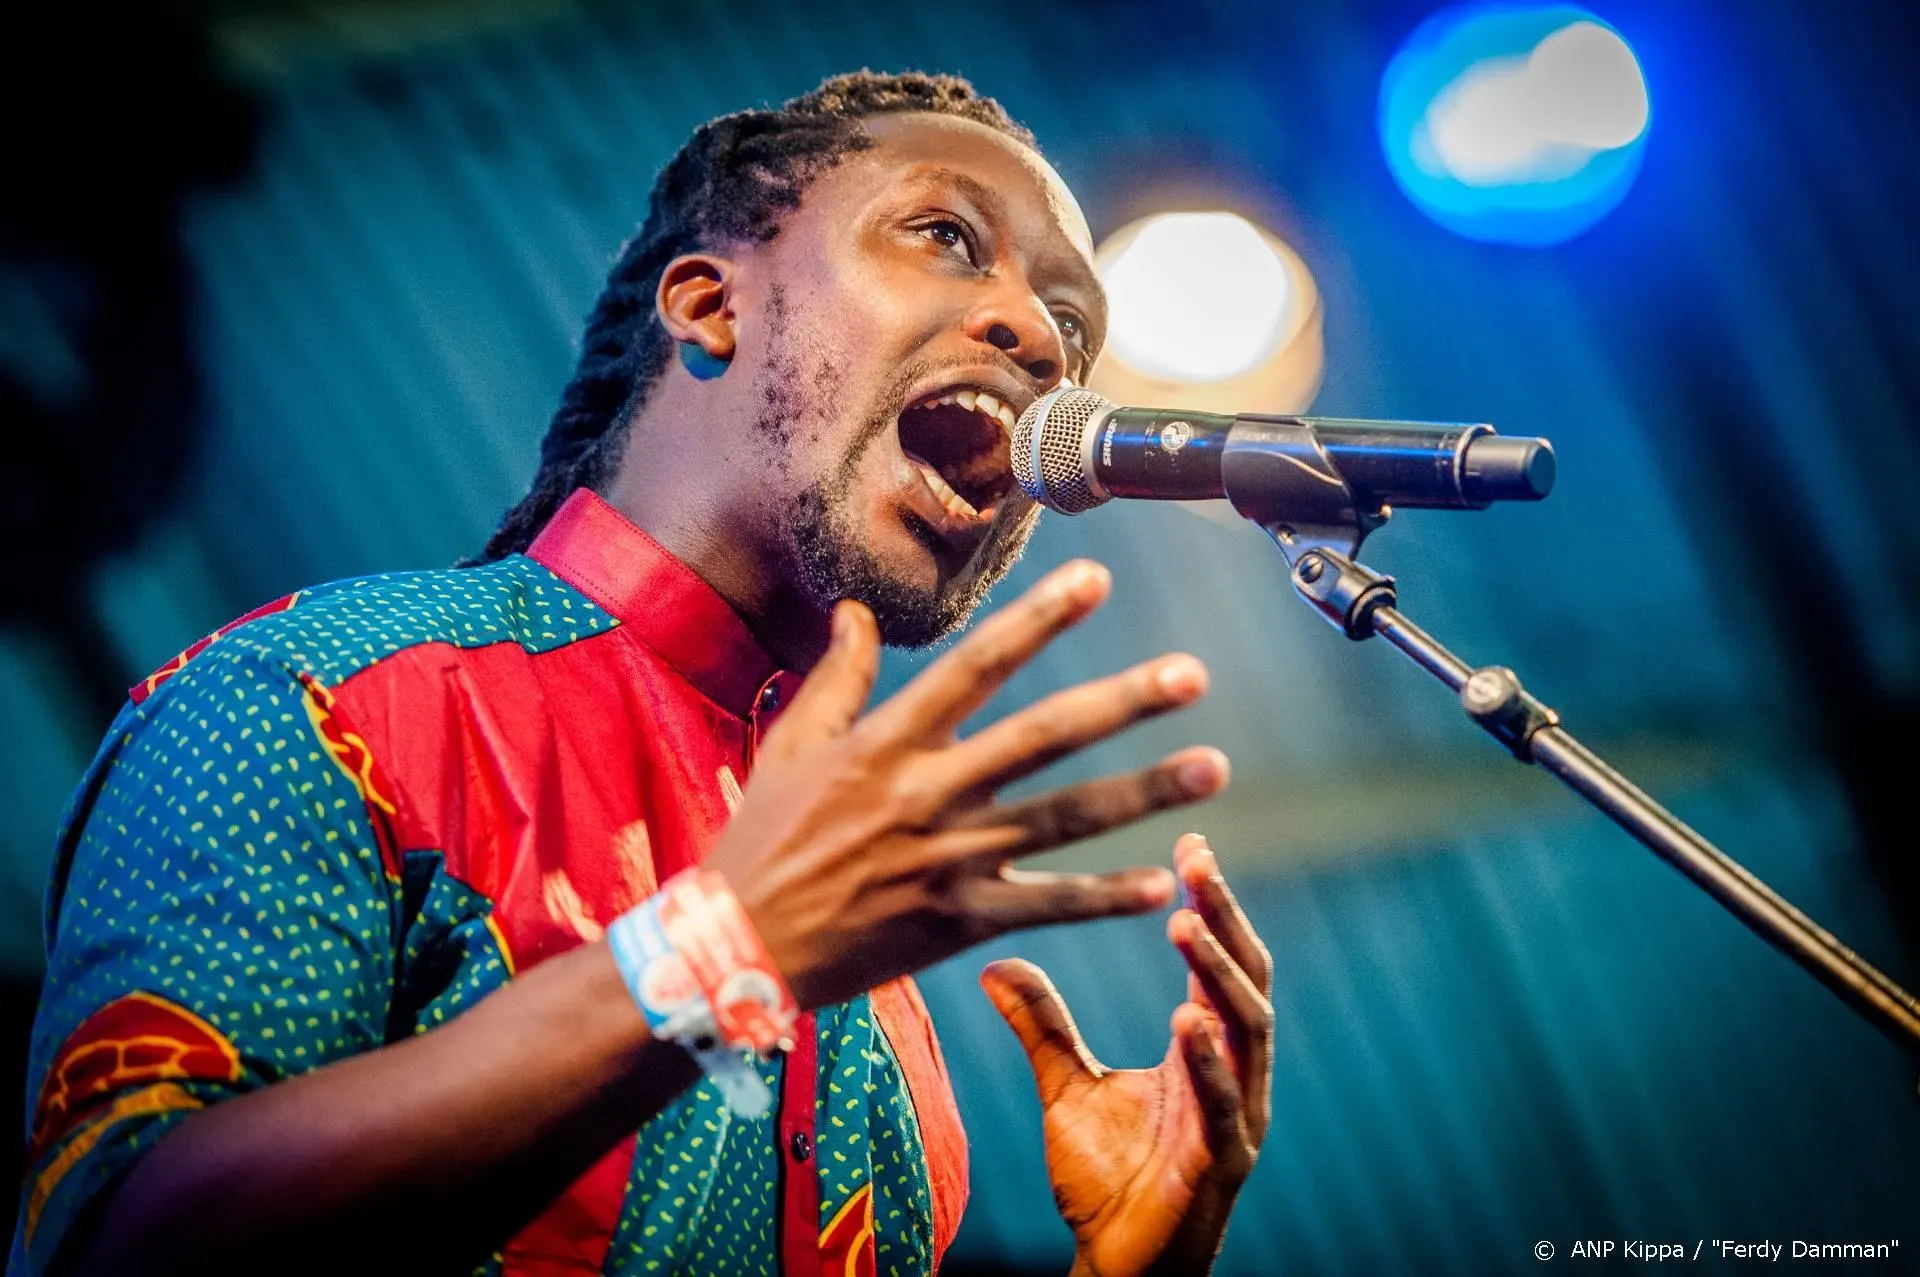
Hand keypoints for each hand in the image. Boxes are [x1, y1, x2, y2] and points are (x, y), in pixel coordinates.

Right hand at [705, 559, 1230, 1008]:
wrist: (739, 949)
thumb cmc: (762, 841)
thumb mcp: (790, 745)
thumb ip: (837, 676)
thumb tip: (858, 610)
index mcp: (888, 742)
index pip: (977, 666)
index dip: (1039, 620)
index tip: (1098, 580)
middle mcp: (928, 794)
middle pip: (1042, 738)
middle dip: (1122, 703)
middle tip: (1193, 674)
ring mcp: (949, 861)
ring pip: (1063, 819)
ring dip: (1142, 793)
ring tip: (1211, 767)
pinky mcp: (959, 922)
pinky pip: (1046, 907)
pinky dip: (1103, 898)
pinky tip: (1162, 885)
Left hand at [983, 834, 1272, 1276]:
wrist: (1116, 1265)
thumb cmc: (1107, 1177)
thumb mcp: (1066, 1086)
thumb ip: (1042, 1026)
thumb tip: (993, 963)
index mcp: (1203, 1048)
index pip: (1218, 960)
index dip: (1212, 902)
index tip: (1192, 841)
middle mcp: (1232, 1073)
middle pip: (1246, 978)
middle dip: (1226, 917)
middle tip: (1199, 859)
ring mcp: (1235, 1117)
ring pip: (1246, 1032)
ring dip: (1218, 975)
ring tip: (1187, 922)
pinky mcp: (1219, 1164)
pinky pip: (1224, 1106)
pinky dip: (1209, 1063)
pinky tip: (1190, 1020)